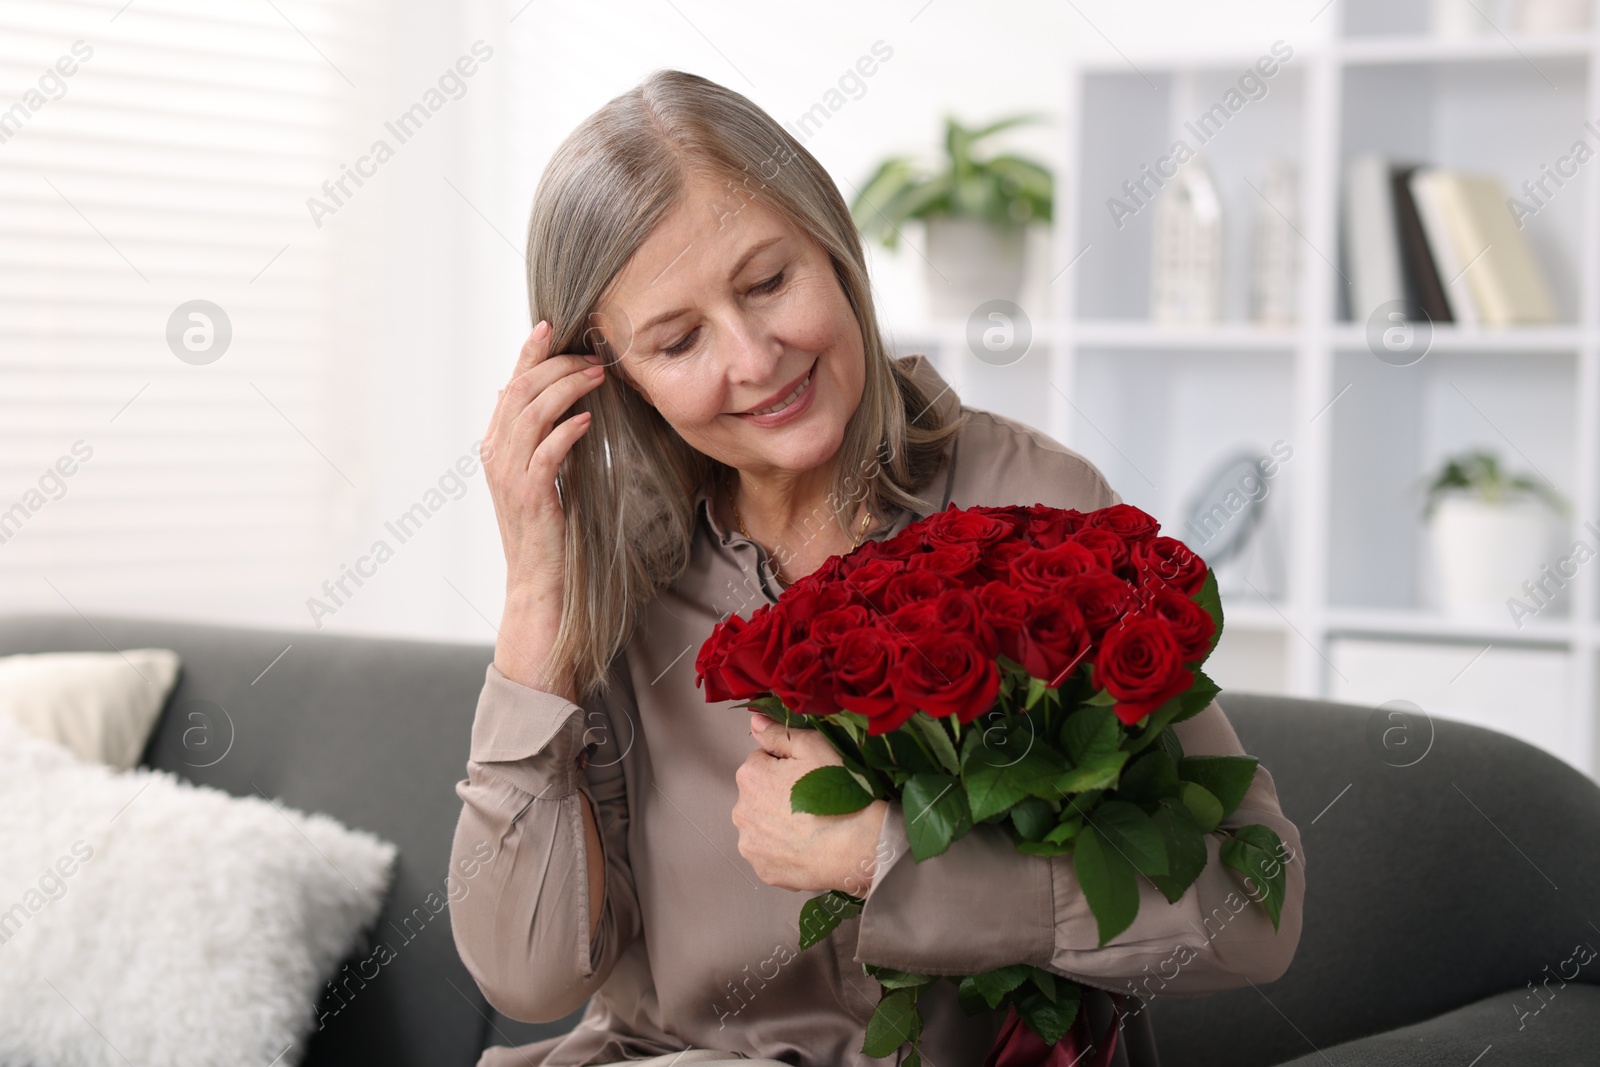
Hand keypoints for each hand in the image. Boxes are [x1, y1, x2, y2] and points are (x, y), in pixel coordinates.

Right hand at [481, 319, 605, 694]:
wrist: (540, 588)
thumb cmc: (551, 534)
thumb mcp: (547, 479)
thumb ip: (550, 443)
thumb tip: (573, 406)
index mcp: (497, 448)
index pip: (510, 386)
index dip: (528, 353)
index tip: (554, 325)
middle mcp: (496, 457)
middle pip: (519, 392)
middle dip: (556, 365)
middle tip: (592, 355)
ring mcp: (509, 478)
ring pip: (530, 415)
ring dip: (566, 389)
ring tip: (598, 377)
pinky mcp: (530, 499)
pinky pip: (545, 454)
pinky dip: (567, 431)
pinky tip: (589, 419)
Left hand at [732, 713, 887, 894]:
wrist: (858, 846)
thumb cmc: (838, 792)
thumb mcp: (813, 748)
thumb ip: (778, 733)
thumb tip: (754, 721)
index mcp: (750, 776)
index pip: (762, 761)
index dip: (787, 765)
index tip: (808, 775)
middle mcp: (741, 810)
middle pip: (759, 795)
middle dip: (778, 794)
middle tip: (813, 801)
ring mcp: (750, 844)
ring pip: (763, 825)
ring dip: (779, 823)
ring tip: (812, 826)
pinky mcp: (763, 870)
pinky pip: (771, 854)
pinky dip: (784, 850)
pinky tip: (807, 847)